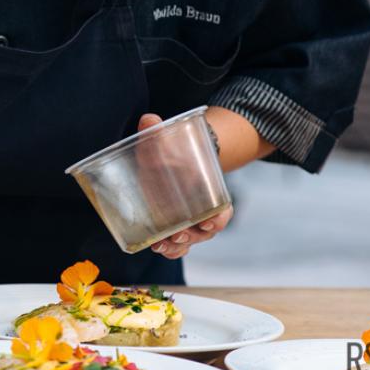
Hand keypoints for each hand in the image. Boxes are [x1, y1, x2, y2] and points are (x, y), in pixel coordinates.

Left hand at [137, 113, 233, 258]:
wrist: (170, 158)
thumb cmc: (172, 150)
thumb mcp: (167, 140)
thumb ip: (158, 130)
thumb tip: (148, 119)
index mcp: (209, 191)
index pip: (221, 210)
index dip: (218, 219)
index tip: (208, 223)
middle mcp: (202, 210)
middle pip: (204, 231)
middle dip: (192, 237)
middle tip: (177, 235)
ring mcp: (187, 220)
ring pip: (190, 240)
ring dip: (178, 247)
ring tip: (163, 245)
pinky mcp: (173, 225)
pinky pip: (177, 244)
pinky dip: (171, 250)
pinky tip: (159, 249)